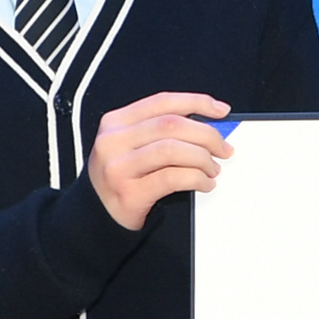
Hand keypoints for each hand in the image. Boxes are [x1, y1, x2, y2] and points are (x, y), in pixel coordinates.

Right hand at [87, 93, 231, 230]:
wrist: (94, 216)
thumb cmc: (121, 177)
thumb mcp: (129, 145)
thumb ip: (160, 131)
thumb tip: (207, 125)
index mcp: (115, 122)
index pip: (162, 102)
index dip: (196, 102)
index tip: (220, 110)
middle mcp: (113, 141)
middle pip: (171, 125)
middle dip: (207, 135)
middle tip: (223, 148)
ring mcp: (118, 167)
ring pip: (172, 149)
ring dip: (202, 158)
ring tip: (213, 168)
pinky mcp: (129, 192)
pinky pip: (172, 178)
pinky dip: (196, 178)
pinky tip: (204, 183)